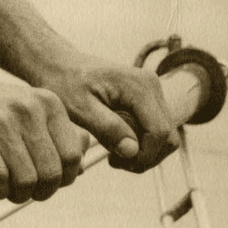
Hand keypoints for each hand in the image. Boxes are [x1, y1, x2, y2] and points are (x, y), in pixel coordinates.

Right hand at [0, 79, 90, 204]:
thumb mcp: (30, 109)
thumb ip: (56, 131)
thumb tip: (81, 160)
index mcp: (48, 102)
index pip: (73, 155)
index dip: (65, 179)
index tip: (50, 184)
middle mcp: (28, 107)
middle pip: (51, 171)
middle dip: (41, 191)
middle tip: (28, 192)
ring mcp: (1, 119)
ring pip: (26, 178)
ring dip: (18, 195)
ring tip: (10, 191)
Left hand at [39, 54, 177, 171]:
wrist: (60, 65)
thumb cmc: (64, 83)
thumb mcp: (78, 108)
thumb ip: (107, 128)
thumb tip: (133, 151)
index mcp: (139, 86)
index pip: (159, 133)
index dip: (143, 156)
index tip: (115, 162)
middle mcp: (152, 86)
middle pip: (168, 137)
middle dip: (145, 157)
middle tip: (115, 162)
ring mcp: (152, 91)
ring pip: (164, 136)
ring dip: (144, 152)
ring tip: (114, 154)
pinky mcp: (147, 99)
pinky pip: (155, 130)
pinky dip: (141, 143)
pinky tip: (117, 143)